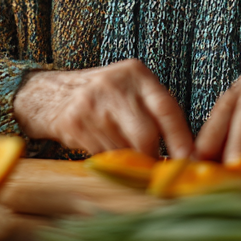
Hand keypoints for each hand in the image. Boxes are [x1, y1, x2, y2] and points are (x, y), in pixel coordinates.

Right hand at [12, 59, 194, 157]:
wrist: (50, 94)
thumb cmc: (103, 96)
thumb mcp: (130, 88)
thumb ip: (155, 110)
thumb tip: (187, 151)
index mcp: (136, 73)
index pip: (167, 108)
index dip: (181, 139)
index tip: (190, 161)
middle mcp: (115, 85)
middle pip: (146, 135)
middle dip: (152, 157)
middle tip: (155, 167)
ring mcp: (92, 104)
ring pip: (124, 150)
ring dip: (129, 161)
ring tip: (125, 155)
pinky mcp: (74, 123)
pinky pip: (103, 155)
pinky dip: (109, 160)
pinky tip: (104, 148)